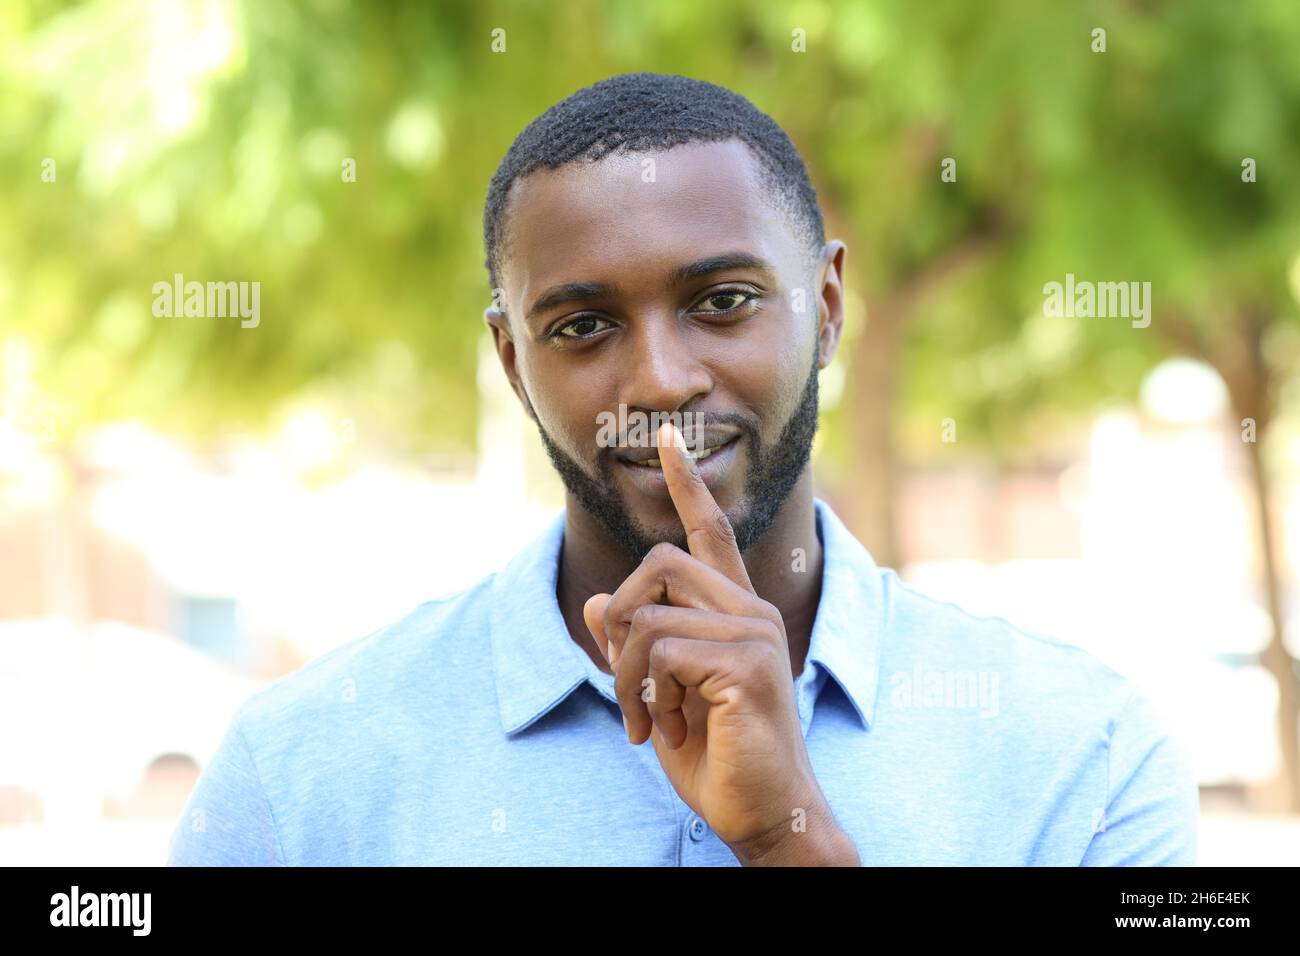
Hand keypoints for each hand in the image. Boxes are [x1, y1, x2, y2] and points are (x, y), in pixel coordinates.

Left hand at [583, 422, 857, 865]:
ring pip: (648, 616)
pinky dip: (645, 696)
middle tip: (628, 687)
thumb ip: (634, 645)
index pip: (711, 532)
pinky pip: (659, 652)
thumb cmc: (716, 756)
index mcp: (734, 612)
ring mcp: (755, 633)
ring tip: (650, 722)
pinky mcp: (748, 663)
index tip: (668, 439)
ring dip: (629, 678)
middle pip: (658, 563)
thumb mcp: (659, 695)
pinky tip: (666, 729)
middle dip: (621, 623)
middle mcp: (751, 610)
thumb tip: (596, 601)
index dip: (687, 485)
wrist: (763, 812)